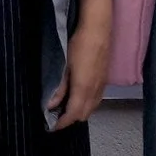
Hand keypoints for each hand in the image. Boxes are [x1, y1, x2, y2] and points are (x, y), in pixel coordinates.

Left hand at [49, 0, 115, 128]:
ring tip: (65, 109)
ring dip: (79, 112)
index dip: (62, 123)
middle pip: (84, 115)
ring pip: (92, 108)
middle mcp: (95, 90)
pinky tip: (78, 98)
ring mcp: (102, 85)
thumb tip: (50, 105)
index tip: (51, 126)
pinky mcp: (104, 80)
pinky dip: (87, 105)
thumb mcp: (65, 65)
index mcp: (83, 88)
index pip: (73, 114)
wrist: (98, 28)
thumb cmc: (78, 44)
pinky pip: (97, 100)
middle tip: (55, 117)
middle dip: (70, 120)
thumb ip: (59, 87)